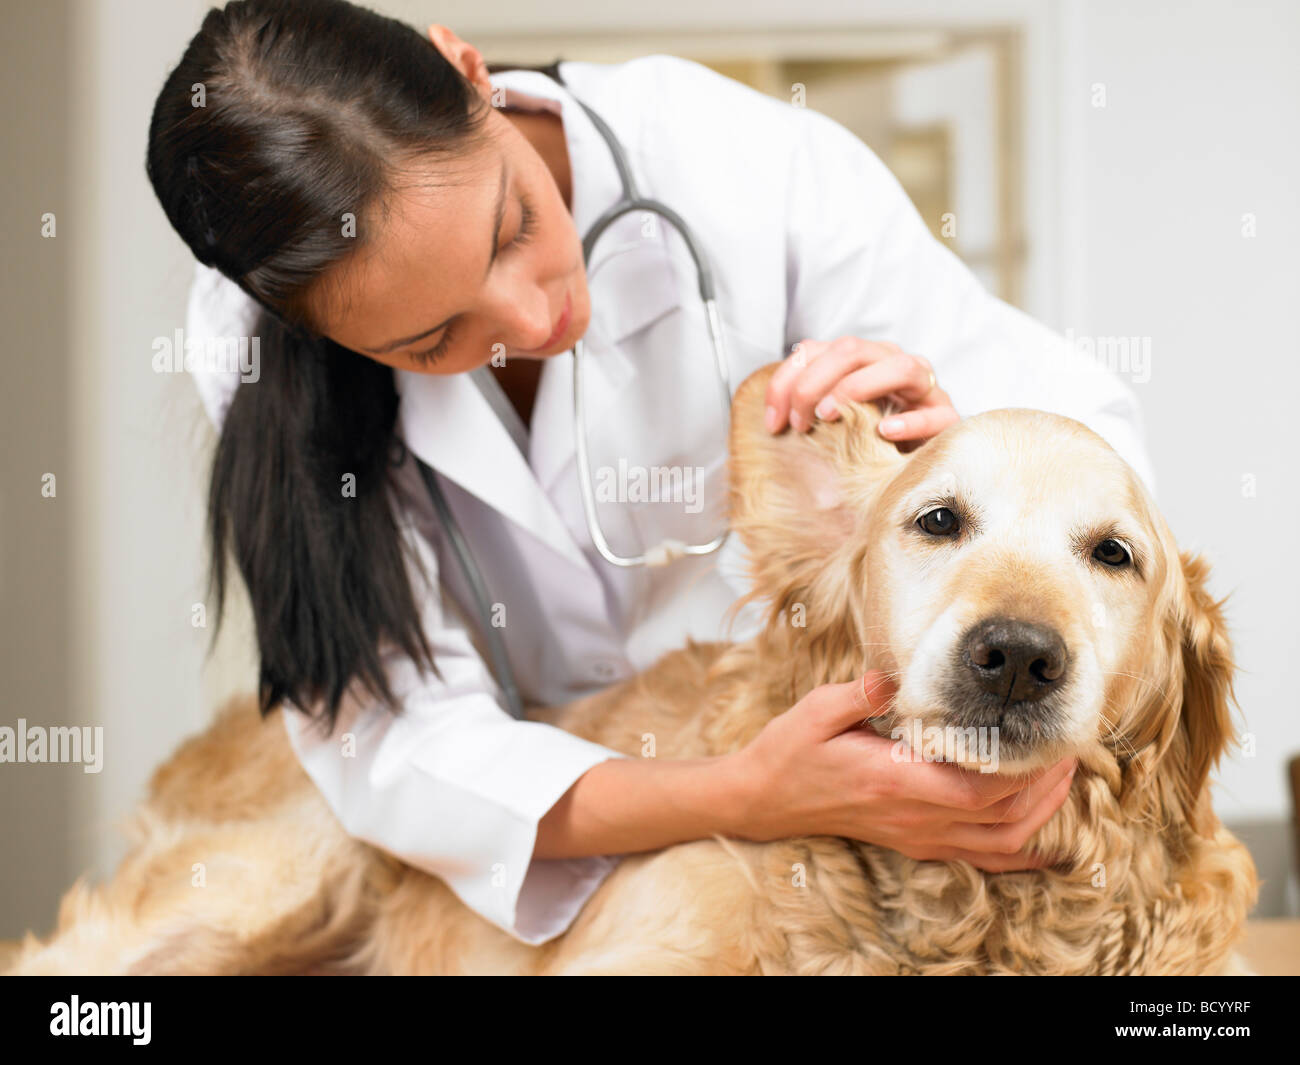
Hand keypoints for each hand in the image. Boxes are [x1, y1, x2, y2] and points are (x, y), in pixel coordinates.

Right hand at [728, 671, 1076, 871]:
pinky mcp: (915, 843)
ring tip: (1062, 777)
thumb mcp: (816, 710)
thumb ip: (860, 692)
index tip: (1046, 736)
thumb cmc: (791, 751)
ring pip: (999, 841)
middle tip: (1067, 746)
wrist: (765, 799)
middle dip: (1045, 784)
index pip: (977, 789)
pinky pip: (981, 858)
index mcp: (893, 780)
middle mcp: (912, 817)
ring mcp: (916, 836)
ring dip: (1041, 814)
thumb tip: (896, 674)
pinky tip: (1045, 833)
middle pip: (1002, 816)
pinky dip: (1020, 850)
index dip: (1022, 770)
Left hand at [765, 337, 959, 447]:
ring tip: (830, 417)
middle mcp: (891, 363)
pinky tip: (884, 432)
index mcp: (859, 360)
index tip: (772, 422)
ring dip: (859, 388)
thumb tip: (770, 421)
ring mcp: (924, 389)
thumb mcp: (828, 426)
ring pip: (900, 367)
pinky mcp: (946, 417)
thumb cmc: (864, 445)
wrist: (915, 468)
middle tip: (799, 422)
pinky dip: (909, 420)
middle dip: (815, 383)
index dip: (786, 380)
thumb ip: (804, 412)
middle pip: (852, 350)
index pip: (816, 349)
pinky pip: (934, 413)